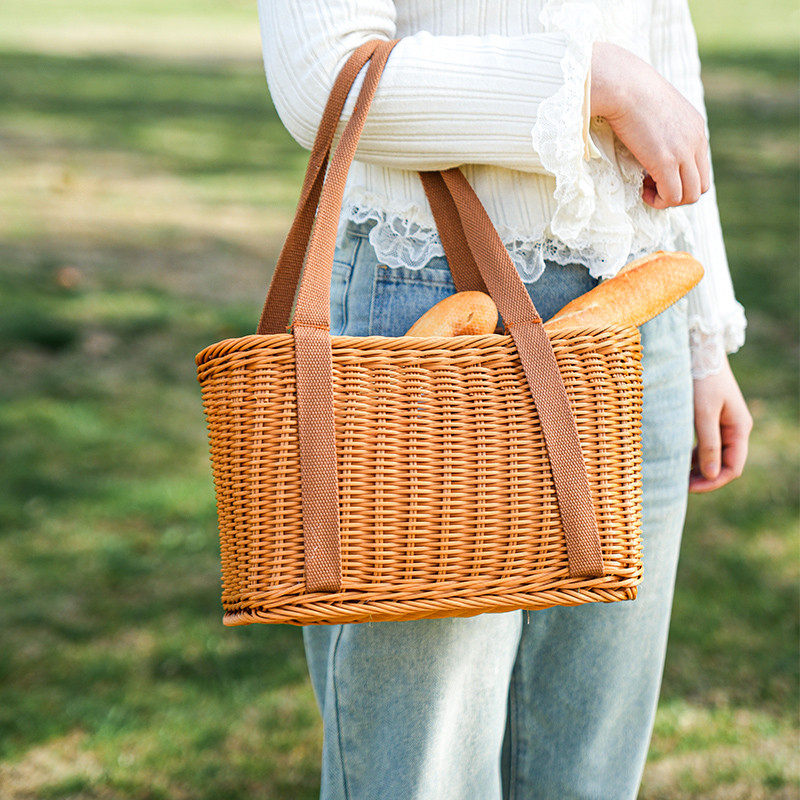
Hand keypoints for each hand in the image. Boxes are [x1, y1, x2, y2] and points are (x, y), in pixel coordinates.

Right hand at [590, 42, 709, 209]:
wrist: (623, 85)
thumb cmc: (630, 92)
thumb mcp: (656, 109)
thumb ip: (662, 127)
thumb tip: (650, 142)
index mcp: (696, 129)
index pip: (702, 168)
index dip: (680, 179)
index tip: (656, 174)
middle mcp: (696, 141)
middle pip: (701, 186)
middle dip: (677, 194)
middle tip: (652, 186)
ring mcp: (683, 152)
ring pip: (690, 195)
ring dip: (668, 200)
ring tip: (647, 189)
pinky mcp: (666, 161)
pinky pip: (672, 196)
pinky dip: (659, 200)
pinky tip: (643, 191)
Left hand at [689, 356, 752, 492]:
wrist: (699, 351)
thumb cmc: (701, 380)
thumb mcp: (703, 413)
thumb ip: (708, 444)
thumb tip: (712, 475)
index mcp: (739, 428)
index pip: (733, 467)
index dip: (713, 481)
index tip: (689, 488)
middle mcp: (735, 428)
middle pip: (724, 464)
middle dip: (705, 477)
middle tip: (678, 485)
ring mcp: (724, 423)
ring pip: (714, 455)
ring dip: (698, 467)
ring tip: (676, 476)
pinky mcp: (711, 418)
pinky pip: (705, 444)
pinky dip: (693, 454)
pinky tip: (678, 460)